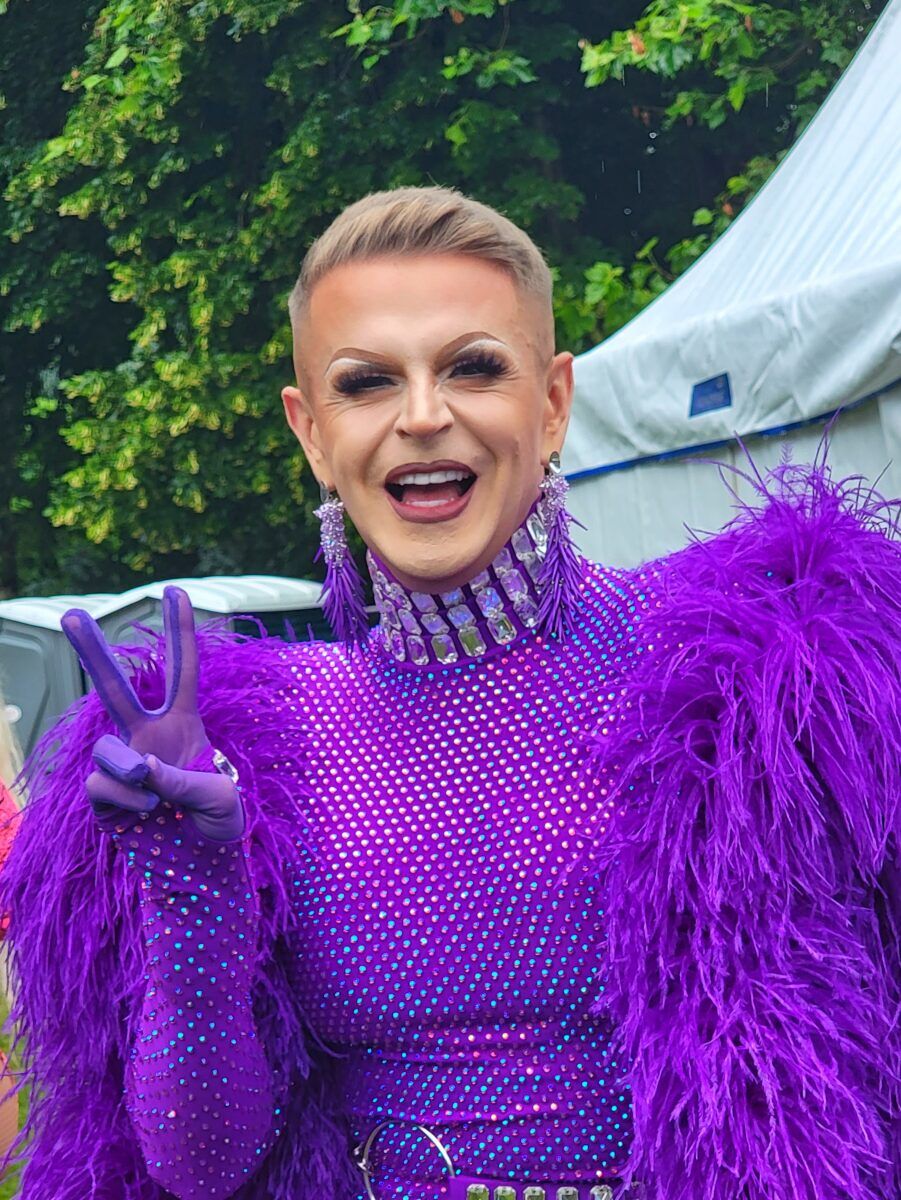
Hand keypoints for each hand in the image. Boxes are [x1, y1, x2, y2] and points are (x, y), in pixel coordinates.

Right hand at [62, 586, 243, 841]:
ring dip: (131, 769)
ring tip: (154, 794)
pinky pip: (101, 784)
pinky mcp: (104, 797)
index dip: (180, 631)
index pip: (182, 671)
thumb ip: (182, 779)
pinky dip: (125, 800)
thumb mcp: (219, 798)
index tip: (175, 590)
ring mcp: (123, 765)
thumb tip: (139, 767)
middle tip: (72, 614)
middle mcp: (147, 737)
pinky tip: (146, 816)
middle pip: (115, 688)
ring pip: (108, 747)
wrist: (200, 867)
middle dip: (94, 652)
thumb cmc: (219, 825)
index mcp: (183, 725)